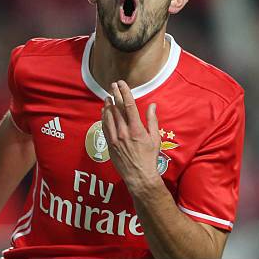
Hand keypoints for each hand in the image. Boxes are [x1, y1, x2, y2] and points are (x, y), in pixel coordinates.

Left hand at [102, 80, 160, 195]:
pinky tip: (103, 112)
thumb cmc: (149, 157)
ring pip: (108, 117)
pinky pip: (104, 128)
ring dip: (107, 105)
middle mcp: (124, 131)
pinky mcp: (110, 144)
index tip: (121, 83)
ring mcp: (115, 138)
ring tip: (107, 97)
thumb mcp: (155, 138)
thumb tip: (153, 105)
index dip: (124, 92)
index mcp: (136, 128)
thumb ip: (152, 120)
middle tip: (112, 85)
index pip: (129, 105)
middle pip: (117, 108)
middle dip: (114, 95)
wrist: (139, 175)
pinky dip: (103, 118)